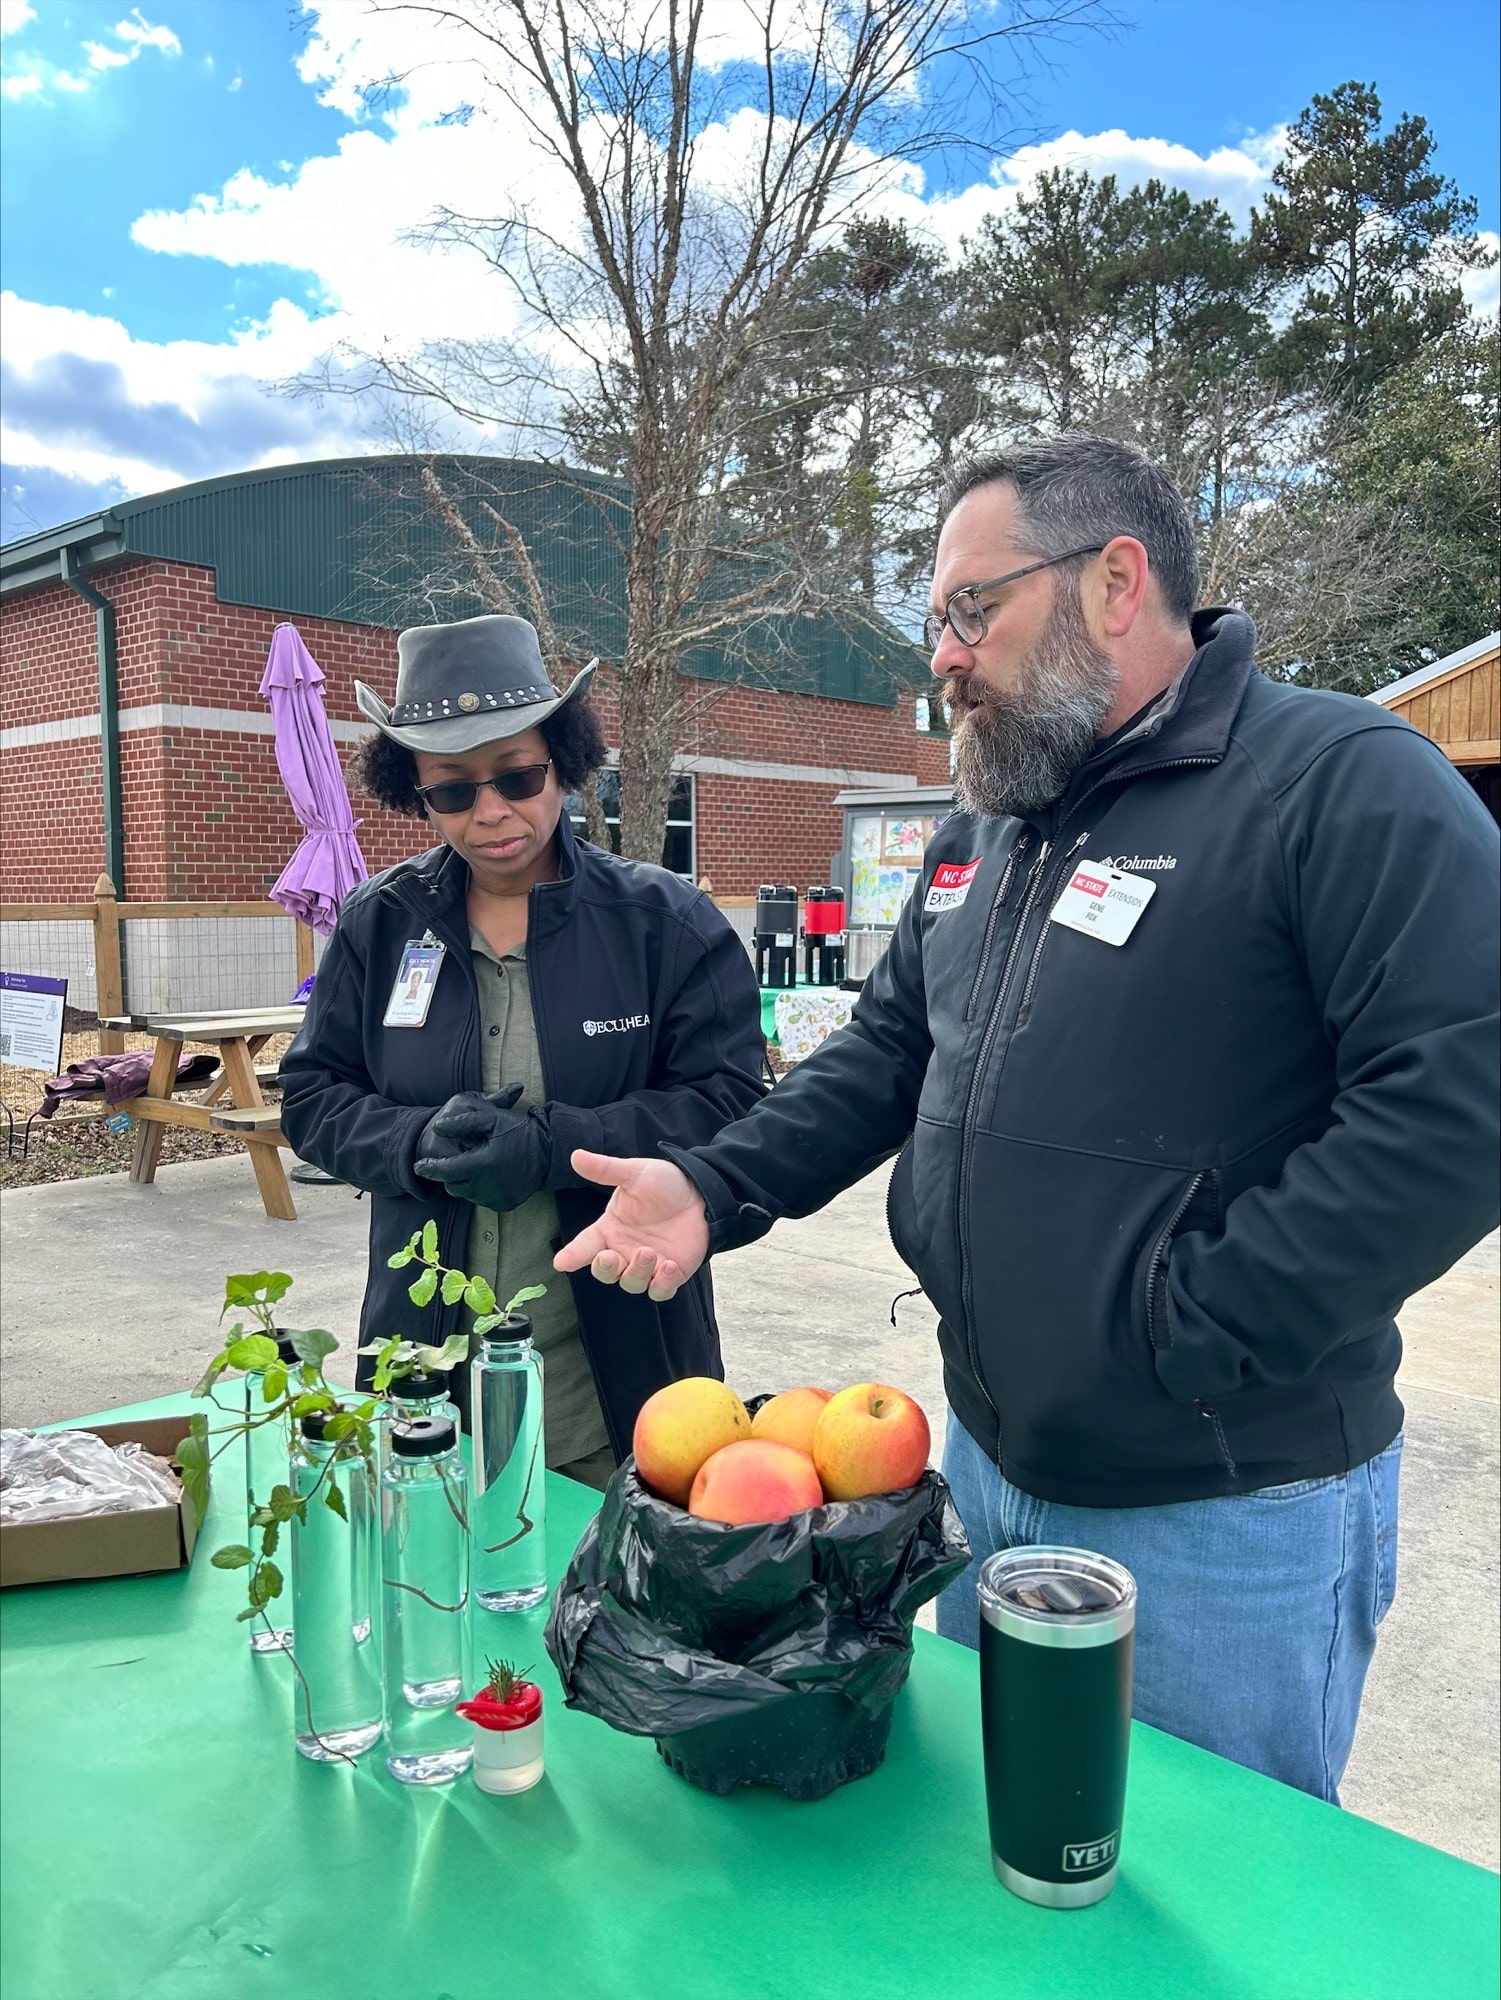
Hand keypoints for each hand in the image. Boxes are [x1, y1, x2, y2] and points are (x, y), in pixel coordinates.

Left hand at [414, 1083, 550, 1211]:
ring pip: (467, 1195)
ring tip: (475, 1165)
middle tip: (456, 1160)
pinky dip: (480, 1189)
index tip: (419, 1166)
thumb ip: (462, 1122)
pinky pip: (482, 1200)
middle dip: (450, 1174)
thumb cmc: (519, 1131)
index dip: (430, 1168)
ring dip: (465, 1182)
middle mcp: (488, 1186)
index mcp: (482, 1164)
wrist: (550, 1151)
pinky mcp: (505, 1204)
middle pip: (453, 1186)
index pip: (446, 1171)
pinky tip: (489, 1175)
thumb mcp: (491, 1119)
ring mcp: (497, 1198)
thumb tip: (437, 1127)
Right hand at [553, 1152, 708, 1301]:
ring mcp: (647, 1265)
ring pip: (631, 1283)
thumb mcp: (634, 1173)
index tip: (561, 1262)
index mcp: (610, 1229)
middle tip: (609, 1256)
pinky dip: (662, 1284)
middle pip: (605, 1272)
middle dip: (604, 1269)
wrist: (701, 1193)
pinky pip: (660, 1291)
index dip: (572, 1256)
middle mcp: (624, 1250)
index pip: (584, 1246)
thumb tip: (576, 1156)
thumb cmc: (664, 1184)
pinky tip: (669, 1267)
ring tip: (647, 1252)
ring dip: (636, 1272)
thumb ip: (606, 1169)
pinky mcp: (670, 1274)